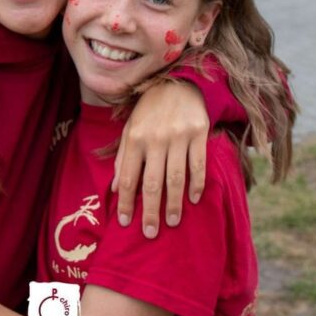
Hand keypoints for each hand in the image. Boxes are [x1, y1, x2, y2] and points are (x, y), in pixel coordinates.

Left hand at [113, 81, 208, 238]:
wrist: (180, 82)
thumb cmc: (150, 110)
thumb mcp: (129, 128)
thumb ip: (123, 158)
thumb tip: (116, 189)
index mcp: (135, 138)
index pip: (129, 177)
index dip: (127, 202)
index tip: (125, 223)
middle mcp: (156, 138)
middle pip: (153, 183)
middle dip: (150, 211)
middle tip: (150, 233)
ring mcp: (179, 136)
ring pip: (176, 178)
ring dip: (174, 204)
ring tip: (172, 222)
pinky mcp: (199, 133)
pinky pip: (198, 165)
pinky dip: (197, 184)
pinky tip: (193, 199)